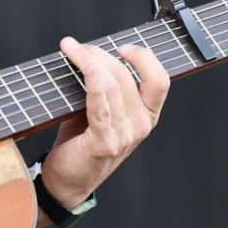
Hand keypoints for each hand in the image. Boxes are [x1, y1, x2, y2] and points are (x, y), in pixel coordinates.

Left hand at [38, 38, 169, 208]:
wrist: (68, 181)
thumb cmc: (82, 142)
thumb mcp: (105, 112)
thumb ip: (107, 88)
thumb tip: (91, 53)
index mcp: (147, 116)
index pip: (159, 80)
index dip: (144, 58)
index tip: (122, 48)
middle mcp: (140, 125)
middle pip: (125, 76)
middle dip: (98, 54)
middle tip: (76, 46)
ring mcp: (124, 136)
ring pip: (110, 85)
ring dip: (87, 61)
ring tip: (69, 49)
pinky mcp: (104, 143)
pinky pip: (100, 106)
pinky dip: (92, 82)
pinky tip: (84, 68)